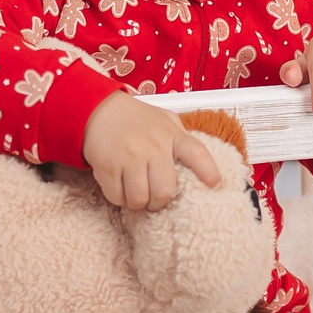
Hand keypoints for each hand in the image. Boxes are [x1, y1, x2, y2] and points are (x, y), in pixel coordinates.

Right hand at [82, 94, 223, 210]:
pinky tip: (120, 186)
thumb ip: (180, 139)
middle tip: (155, 198)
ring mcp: (129, 156)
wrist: (97, 109)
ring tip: (136, 192)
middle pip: (165, 191)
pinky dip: (119, 198)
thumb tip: (200, 164)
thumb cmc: (135, 119)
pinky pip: (117, 197)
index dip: (208, 171)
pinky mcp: (108, 166)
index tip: (215, 184)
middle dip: (159, 201)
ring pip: (140, 199)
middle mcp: (152, 145)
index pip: (196, 153)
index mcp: (170, 134)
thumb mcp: (164, 120)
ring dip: (138, 203)